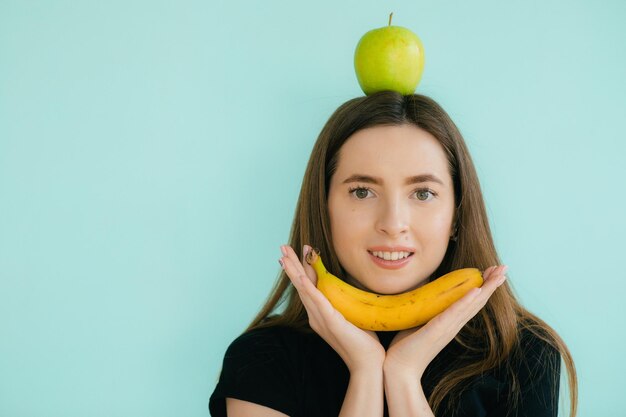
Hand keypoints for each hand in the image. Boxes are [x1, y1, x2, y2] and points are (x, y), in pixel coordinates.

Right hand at [279, 244, 385, 372]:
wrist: (367, 364)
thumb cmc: (364, 341)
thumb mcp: (352, 315)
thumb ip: (346, 302)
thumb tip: (348, 287)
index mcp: (320, 314)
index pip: (308, 286)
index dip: (300, 269)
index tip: (293, 254)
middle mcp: (315, 315)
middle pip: (301, 285)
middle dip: (291, 265)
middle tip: (282, 247)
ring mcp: (320, 318)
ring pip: (304, 289)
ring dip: (294, 271)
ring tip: (285, 255)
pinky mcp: (330, 321)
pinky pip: (316, 301)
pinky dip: (307, 287)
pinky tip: (300, 277)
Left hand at [383, 265, 507, 378]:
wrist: (398, 369)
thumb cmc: (406, 347)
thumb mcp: (418, 321)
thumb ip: (425, 308)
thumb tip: (421, 290)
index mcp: (450, 323)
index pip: (471, 301)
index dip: (484, 286)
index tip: (493, 271)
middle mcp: (453, 325)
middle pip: (477, 301)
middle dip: (492, 283)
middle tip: (504, 267)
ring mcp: (447, 328)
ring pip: (471, 305)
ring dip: (486, 288)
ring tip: (498, 274)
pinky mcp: (436, 330)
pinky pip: (453, 314)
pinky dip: (465, 302)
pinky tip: (476, 291)